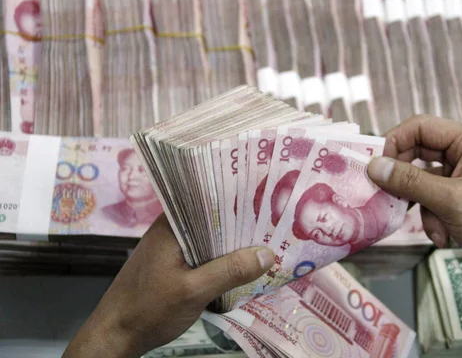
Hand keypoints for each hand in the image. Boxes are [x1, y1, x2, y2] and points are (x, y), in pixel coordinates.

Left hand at [63, 214, 273, 357]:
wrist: (114, 336)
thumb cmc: (149, 309)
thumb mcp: (194, 291)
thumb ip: (230, 271)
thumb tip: (268, 253)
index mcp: (171, 225)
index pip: (208, 200)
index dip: (237, 198)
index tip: (266, 199)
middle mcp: (171, 230)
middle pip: (212, 219)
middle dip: (241, 223)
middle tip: (275, 223)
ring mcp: (170, 247)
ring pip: (209, 238)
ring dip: (232, 243)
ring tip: (266, 240)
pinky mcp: (171, 264)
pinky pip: (202, 253)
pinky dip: (220, 257)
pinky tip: (241, 264)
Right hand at [368, 115, 461, 334]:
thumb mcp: (449, 201)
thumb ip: (409, 181)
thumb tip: (373, 165)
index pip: (420, 127)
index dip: (394, 142)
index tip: (375, 166)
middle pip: (419, 153)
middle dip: (407, 181)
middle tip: (388, 196)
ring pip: (423, 180)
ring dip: (422, 206)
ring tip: (434, 228)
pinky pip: (433, 197)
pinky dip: (433, 217)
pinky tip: (444, 236)